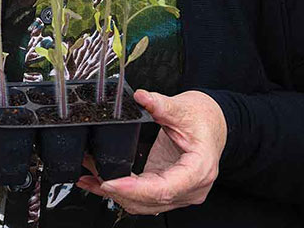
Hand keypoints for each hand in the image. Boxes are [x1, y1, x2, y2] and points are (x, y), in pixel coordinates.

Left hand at [76, 89, 226, 214]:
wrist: (214, 123)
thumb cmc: (204, 119)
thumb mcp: (183, 108)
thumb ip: (161, 105)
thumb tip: (142, 98)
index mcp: (199, 170)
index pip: (164, 188)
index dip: (135, 189)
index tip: (110, 182)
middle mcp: (192, 187)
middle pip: (151, 201)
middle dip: (119, 192)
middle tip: (92, 177)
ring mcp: (180, 191)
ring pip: (145, 204)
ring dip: (116, 195)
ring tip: (90, 180)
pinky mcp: (167, 187)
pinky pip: (143, 197)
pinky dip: (122, 192)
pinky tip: (101, 181)